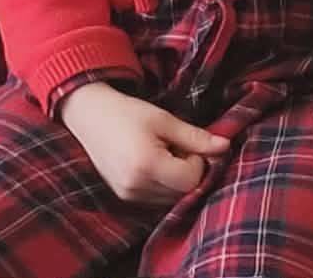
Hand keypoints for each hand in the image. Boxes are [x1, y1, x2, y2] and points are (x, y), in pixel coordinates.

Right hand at [61, 82, 228, 204]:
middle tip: (174, 148)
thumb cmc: (126, 112)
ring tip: (160, 155)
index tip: (183, 143)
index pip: (192, 178)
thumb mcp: (163, 119)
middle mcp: (136, 185)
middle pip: (183, 192)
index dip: (196, 161)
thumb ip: (195, 137)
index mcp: (147, 164)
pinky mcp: (123, 196)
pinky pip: (156, 199)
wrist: (87, 115)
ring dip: (175, 180)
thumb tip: (226, 146)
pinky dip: (161, 185)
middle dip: (187, 172)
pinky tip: (150, 165)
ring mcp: (128, 194)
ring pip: (172, 198)